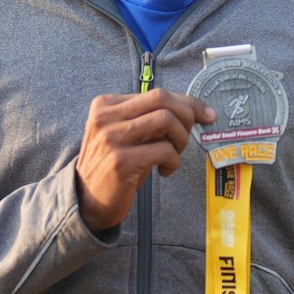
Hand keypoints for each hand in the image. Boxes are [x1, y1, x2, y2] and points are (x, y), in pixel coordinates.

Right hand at [75, 88, 210, 233]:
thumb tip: (193, 111)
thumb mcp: (126, 134)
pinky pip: (164, 150)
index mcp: (106, 105)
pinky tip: (164, 170)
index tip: (206, 114)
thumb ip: (149, 119)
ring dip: (181, 139)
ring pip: (166, 120)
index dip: (188, 103)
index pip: (157, 94)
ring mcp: (111, 138)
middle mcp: (105, 117)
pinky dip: (174, 161)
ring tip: (173, 154)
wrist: (87, 200)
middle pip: (163, 100)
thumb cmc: (113, 165)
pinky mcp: (121, 161)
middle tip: (188, 137)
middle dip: (187, 116)